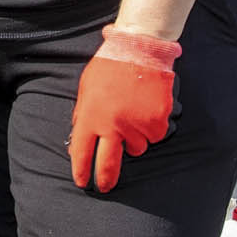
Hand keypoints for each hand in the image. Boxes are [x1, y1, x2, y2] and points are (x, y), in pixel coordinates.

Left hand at [69, 26, 181, 192]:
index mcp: (91, 116)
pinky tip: (147, 109)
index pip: (82, 153)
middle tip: (104, 187)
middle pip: (108, 164)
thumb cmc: (110, 67)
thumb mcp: (86, 89)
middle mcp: (113, 125)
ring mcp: (137, 125)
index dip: (81, 171)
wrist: (140, 49)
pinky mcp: (157, 122)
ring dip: (134, 140)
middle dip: (105, 180)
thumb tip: (79, 139)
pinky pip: (154, 136)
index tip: (82, 182)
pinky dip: (151, 129)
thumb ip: (83, 115)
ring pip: (136, 148)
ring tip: (132, 115)